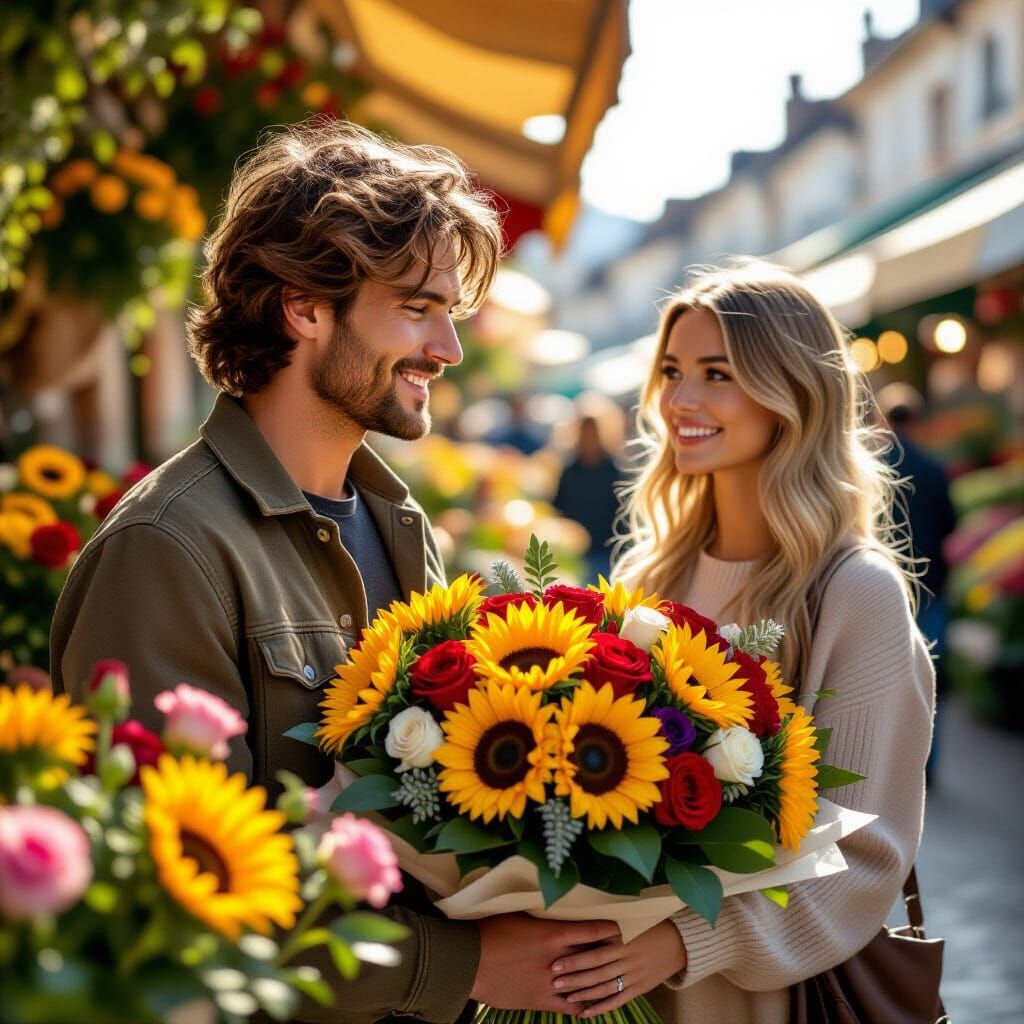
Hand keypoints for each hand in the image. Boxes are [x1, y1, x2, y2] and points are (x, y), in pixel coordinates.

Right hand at [470, 913, 620, 1010]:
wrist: (470, 963)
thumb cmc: (491, 932)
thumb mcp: (518, 915)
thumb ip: (539, 914)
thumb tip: (550, 903)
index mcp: (553, 934)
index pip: (592, 930)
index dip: (609, 929)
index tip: (620, 928)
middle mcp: (557, 959)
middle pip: (592, 956)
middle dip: (609, 953)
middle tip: (623, 949)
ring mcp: (551, 982)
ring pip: (585, 983)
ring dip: (597, 979)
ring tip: (612, 975)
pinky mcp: (541, 1000)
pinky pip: (568, 1005)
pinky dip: (581, 1004)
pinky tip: (590, 1004)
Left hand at [550, 919, 686, 1017]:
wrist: (678, 942)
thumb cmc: (646, 927)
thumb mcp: (627, 923)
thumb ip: (605, 928)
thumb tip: (575, 929)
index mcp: (622, 939)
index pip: (594, 952)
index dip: (574, 959)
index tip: (555, 963)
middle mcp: (628, 957)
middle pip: (597, 971)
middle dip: (574, 977)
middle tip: (554, 982)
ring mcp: (635, 974)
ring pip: (606, 987)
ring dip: (585, 994)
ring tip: (566, 998)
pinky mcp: (640, 988)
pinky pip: (618, 1000)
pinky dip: (602, 1007)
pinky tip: (586, 1013)